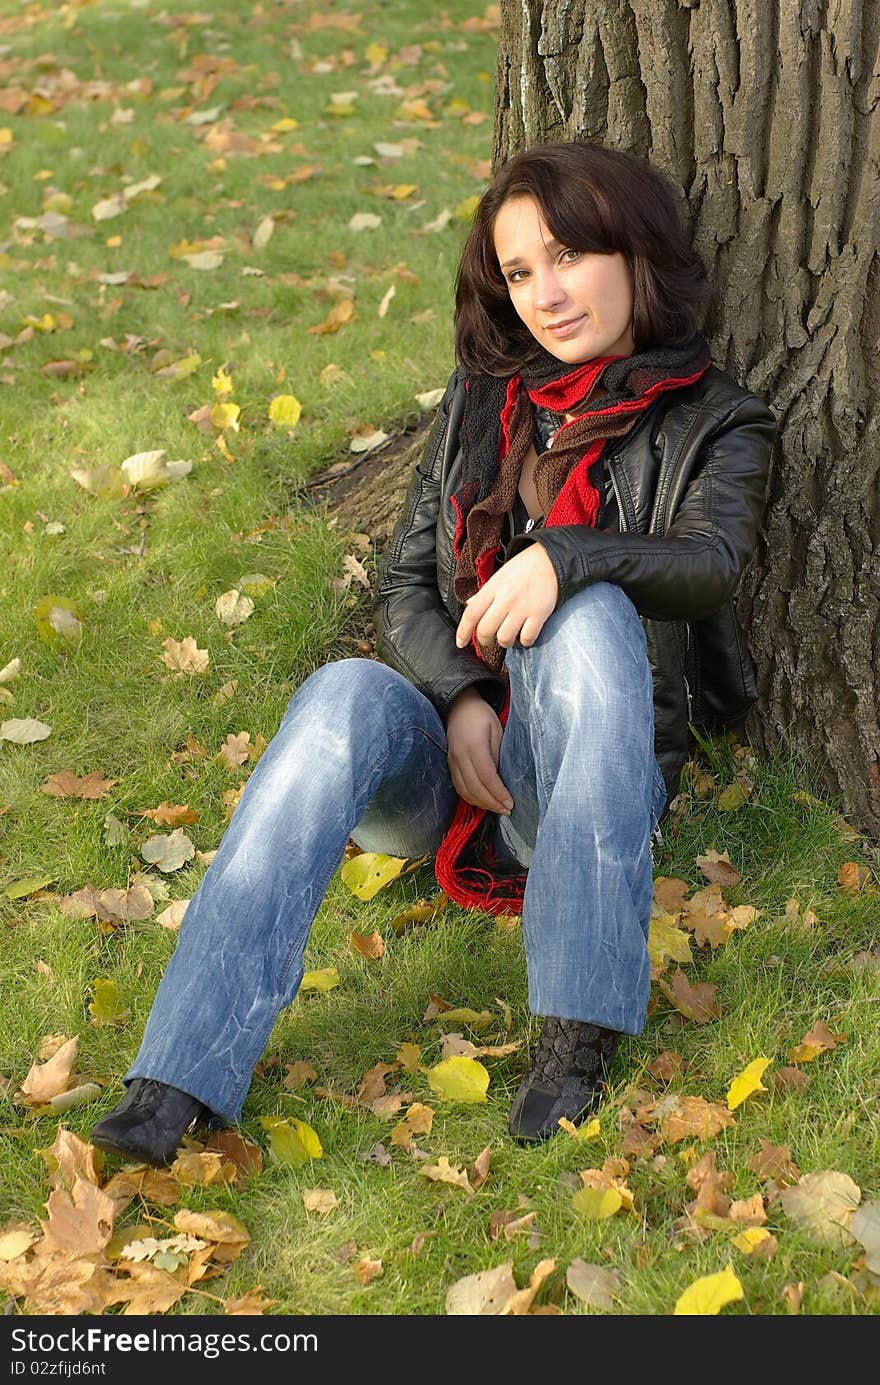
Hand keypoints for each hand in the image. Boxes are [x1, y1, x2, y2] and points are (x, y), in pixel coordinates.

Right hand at [445, 687, 512, 814]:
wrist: (459, 706)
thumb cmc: (481, 715)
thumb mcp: (497, 729)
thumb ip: (498, 753)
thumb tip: (502, 778)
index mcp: (473, 746)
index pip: (486, 777)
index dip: (498, 793)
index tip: (511, 803)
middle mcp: (460, 757)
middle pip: (475, 788)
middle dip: (492, 803)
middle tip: (507, 810)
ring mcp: (452, 762)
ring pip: (465, 791)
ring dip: (482, 804)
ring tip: (497, 809)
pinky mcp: (450, 765)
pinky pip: (459, 787)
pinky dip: (471, 798)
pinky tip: (483, 801)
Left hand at [454, 542, 557, 651]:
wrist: (549, 560)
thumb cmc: (521, 570)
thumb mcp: (498, 577)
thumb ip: (483, 594)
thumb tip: (469, 606)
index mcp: (493, 588)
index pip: (471, 614)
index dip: (463, 632)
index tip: (460, 643)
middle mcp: (505, 598)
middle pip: (486, 630)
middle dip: (484, 640)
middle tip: (488, 639)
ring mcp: (523, 607)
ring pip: (505, 638)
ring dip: (504, 642)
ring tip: (507, 638)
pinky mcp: (539, 614)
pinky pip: (527, 638)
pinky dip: (524, 642)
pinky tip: (524, 636)